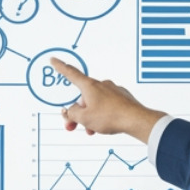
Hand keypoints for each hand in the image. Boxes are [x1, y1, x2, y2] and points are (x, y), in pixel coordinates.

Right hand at [50, 58, 165, 142]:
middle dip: (77, 112)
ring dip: (90, 117)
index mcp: (90, 86)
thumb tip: (72, 110)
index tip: (54, 60)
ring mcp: (112, 91)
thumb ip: (72, 113)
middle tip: (73, 125)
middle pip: (83, 97)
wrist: (135, 120)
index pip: (71, 74)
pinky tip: (103, 125)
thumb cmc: (111, 116)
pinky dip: (101, 115)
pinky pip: (106, 106)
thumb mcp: (84, 118)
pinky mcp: (121, 98)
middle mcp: (102, 85)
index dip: (61, 67)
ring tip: (91, 129)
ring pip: (95, 103)